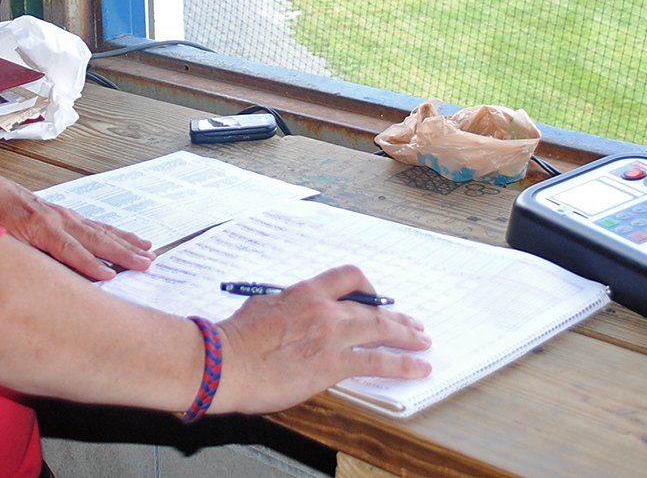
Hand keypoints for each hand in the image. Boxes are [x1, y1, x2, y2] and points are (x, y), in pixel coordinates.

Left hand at [0, 170, 154, 280]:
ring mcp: (61, 215)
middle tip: (147, 264)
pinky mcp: (61, 214)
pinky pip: (92, 224)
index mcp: (39, 226)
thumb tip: (36, 273)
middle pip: (94, 238)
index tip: (110, 277)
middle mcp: (55, 218)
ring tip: (148, 251)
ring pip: (98, 230)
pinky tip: (126, 238)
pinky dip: (112, 232)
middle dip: (121, 253)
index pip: (69, 250)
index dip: (89, 265)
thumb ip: (18, 254)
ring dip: (124, 241)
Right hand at [213, 265, 431, 413]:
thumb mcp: (259, 307)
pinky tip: (418, 369)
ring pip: (381, 329)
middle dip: (396, 316)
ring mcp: (331, 335)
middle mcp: (323, 308)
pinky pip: (379, 362)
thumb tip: (286, 312)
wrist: (224, 362)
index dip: (367, 288)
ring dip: (407, 336)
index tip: (374, 298)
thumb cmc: (233, 339)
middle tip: (412, 324)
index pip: (347, 278)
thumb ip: (282, 307)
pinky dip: (404, 365)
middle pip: (372, 306)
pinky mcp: (334, 364)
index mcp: (303, 292)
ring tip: (422, 343)